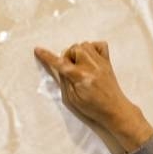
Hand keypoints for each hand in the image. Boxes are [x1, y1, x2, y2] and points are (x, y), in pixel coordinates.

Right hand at [34, 41, 152, 151]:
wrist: (114, 109)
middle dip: (68, 56)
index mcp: (80, 76)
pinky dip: (93, 48)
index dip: (47, 56)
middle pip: (73, 48)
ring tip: (79, 64)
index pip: (60, 63)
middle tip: (70, 69)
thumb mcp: (72, 99)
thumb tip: (60, 67)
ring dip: (78, 52)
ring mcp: (100, 62)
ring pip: (85, 44)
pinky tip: (90, 58)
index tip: (38, 50)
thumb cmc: (93, 108)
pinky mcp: (107, 62)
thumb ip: (65, 81)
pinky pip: (100, 45)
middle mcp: (90, 66)